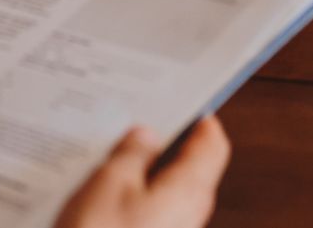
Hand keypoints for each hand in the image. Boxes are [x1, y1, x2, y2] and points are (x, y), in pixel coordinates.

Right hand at [53, 117, 230, 227]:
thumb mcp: (109, 184)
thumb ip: (131, 154)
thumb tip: (146, 135)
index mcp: (190, 189)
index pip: (212, 142)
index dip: (197, 116)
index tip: (176, 96)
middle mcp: (189, 215)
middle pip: (189, 166)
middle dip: (162, 142)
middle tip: (131, 120)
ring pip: (165, 191)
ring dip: (142, 170)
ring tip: (107, 153)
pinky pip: (150, 214)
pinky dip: (131, 197)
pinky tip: (99, 191)